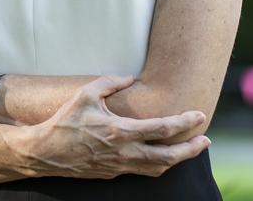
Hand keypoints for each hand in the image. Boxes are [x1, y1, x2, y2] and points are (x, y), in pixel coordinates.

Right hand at [18, 75, 209, 178]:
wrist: (46, 153)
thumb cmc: (65, 121)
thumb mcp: (86, 94)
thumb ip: (110, 82)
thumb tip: (128, 77)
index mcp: (121, 131)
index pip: (163, 129)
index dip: (185, 123)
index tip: (200, 116)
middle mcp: (125, 152)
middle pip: (169, 156)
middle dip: (191, 149)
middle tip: (206, 140)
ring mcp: (119, 167)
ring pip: (158, 168)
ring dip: (178, 160)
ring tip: (191, 150)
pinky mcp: (113, 174)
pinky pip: (142, 171)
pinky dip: (158, 165)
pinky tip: (163, 157)